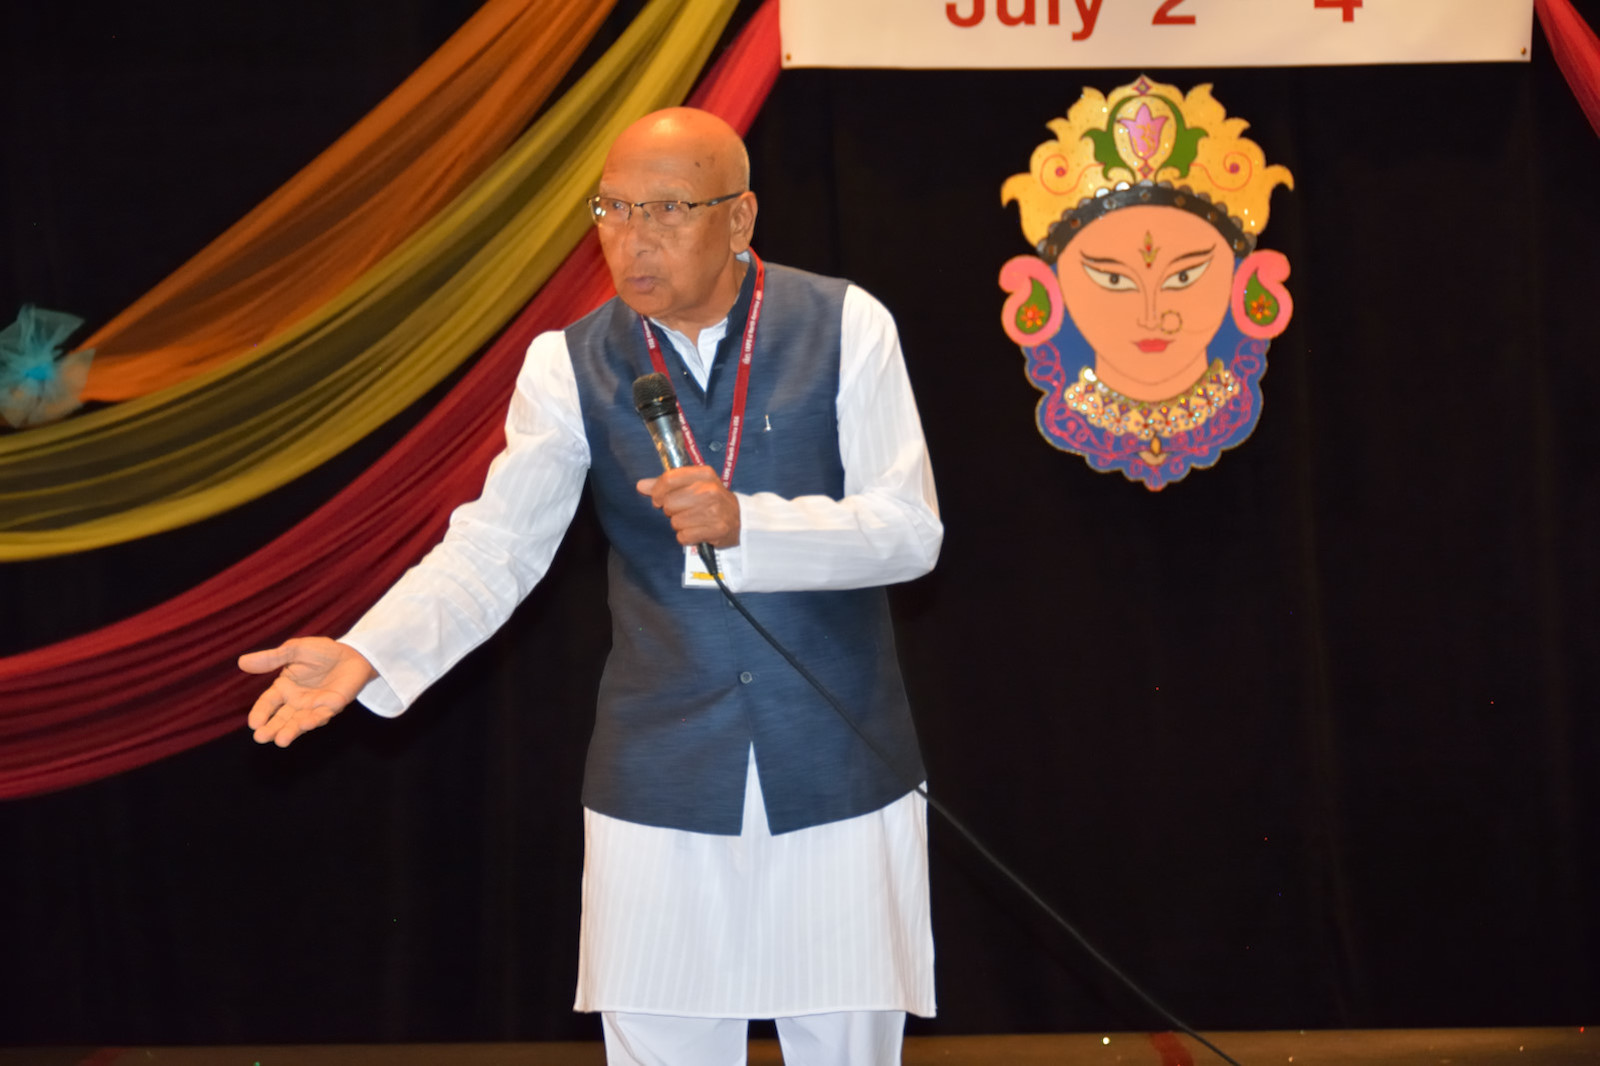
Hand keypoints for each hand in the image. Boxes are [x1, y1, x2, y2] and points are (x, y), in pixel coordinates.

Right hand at [238, 637, 376, 747]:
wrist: (352, 652)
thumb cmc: (322, 652)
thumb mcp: (294, 650)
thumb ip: (272, 658)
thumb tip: (242, 662)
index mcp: (284, 688)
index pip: (267, 703)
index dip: (260, 713)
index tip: (253, 723)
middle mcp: (296, 701)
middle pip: (281, 718)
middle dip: (271, 729)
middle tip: (261, 738)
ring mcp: (314, 706)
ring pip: (299, 722)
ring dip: (290, 731)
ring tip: (281, 740)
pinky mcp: (332, 706)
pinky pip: (321, 715)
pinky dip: (313, 720)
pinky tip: (305, 723)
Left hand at [636, 466, 740, 547]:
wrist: (740, 519)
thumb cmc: (712, 500)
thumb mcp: (693, 485)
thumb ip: (666, 484)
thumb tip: (641, 485)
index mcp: (704, 474)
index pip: (668, 479)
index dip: (657, 492)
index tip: (658, 499)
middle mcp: (709, 490)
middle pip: (669, 503)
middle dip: (672, 511)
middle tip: (685, 511)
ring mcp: (714, 510)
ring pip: (675, 522)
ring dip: (680, 525)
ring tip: (694, 521)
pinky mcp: (716, 529)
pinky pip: (683, 536)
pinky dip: (686, 537)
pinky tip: (697, 531)